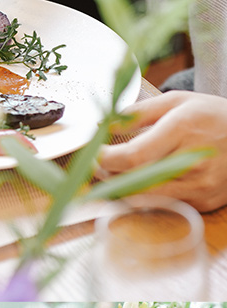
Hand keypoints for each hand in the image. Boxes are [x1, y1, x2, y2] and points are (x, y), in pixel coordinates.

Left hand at [97, 91, 226, 212]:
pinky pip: (164, 206)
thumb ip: (138, 113)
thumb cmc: (213, 116)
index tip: (95, 155)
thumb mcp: (178, 101)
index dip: (107, 160)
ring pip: (146, 199)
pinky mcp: (204, 202)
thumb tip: (104, 124)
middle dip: (109, 177)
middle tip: (98, 168)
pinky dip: (145, 198)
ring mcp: (200, 186)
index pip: (135, 156)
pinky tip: (139, 184)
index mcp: (184, 128)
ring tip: (114, 176)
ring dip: (122, 190)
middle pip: (136, 181)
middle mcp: (193, 160)